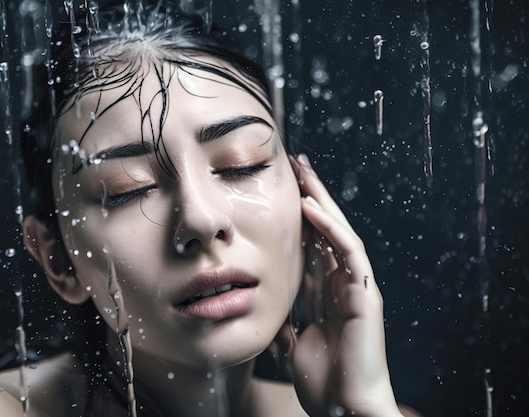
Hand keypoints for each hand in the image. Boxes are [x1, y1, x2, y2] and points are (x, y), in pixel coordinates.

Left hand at [287, 154, 401, 416]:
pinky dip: (330, 228)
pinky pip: (349, 251)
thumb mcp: (292, 342)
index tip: (281, 192)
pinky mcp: (365, 291)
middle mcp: (342, 282)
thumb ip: (283, 323)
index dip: (299, 218)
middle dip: (312, 196)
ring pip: (340, 231)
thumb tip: (264, 313)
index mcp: (327, 291)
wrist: (344, 406)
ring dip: (321, 200)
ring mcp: (356, 284)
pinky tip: (310, 208)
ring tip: (303, 172)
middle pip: (326, 230)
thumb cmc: (323, 378)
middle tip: (295, 165)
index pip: (312, 244)